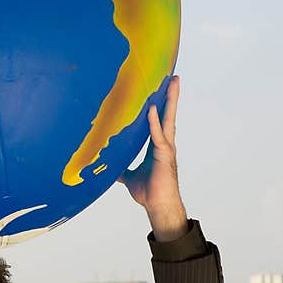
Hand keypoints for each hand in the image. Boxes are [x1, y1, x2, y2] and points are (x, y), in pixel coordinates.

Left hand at [118, 75, 186, 241]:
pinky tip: (151, 109)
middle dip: (170, 96)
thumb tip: (109, 165)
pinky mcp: (164, 155)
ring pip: (168, 119)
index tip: (161, 89)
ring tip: (172, 83)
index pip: (158, 120)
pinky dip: (154, 122)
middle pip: (167, 114)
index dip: (159, 105)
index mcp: (156, 146)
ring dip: (170, 101)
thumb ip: (121, 167)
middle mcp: (163, 143)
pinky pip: (158, 135)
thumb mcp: (129, 176)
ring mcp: (166, 147)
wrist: (158, 205)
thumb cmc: (148, 192)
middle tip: (173, 77)